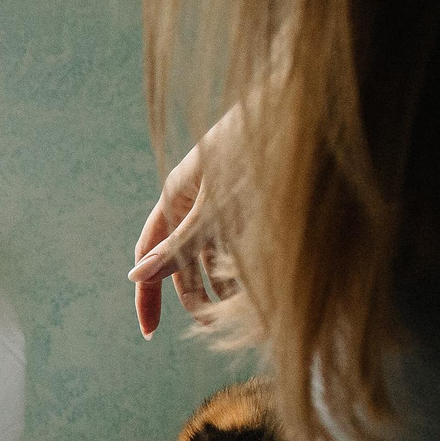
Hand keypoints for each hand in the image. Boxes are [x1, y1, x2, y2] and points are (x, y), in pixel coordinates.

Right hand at [129, 108, 239, 338]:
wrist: (303, 107)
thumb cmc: (255, 150)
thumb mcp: (215, 205)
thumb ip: (178, 245)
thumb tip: (136, 277)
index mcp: (175, 197)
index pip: (148, 256)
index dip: (148, 294)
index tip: (151, 332)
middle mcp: (194, 200)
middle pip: (181, 260)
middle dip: (193, 294)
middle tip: (210, 324)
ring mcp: (222, 199)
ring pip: (213, 253)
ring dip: (222, 282)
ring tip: (243, 305)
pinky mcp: (251, 199)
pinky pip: (238, 241)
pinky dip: (245, 261)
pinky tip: (262, 277)